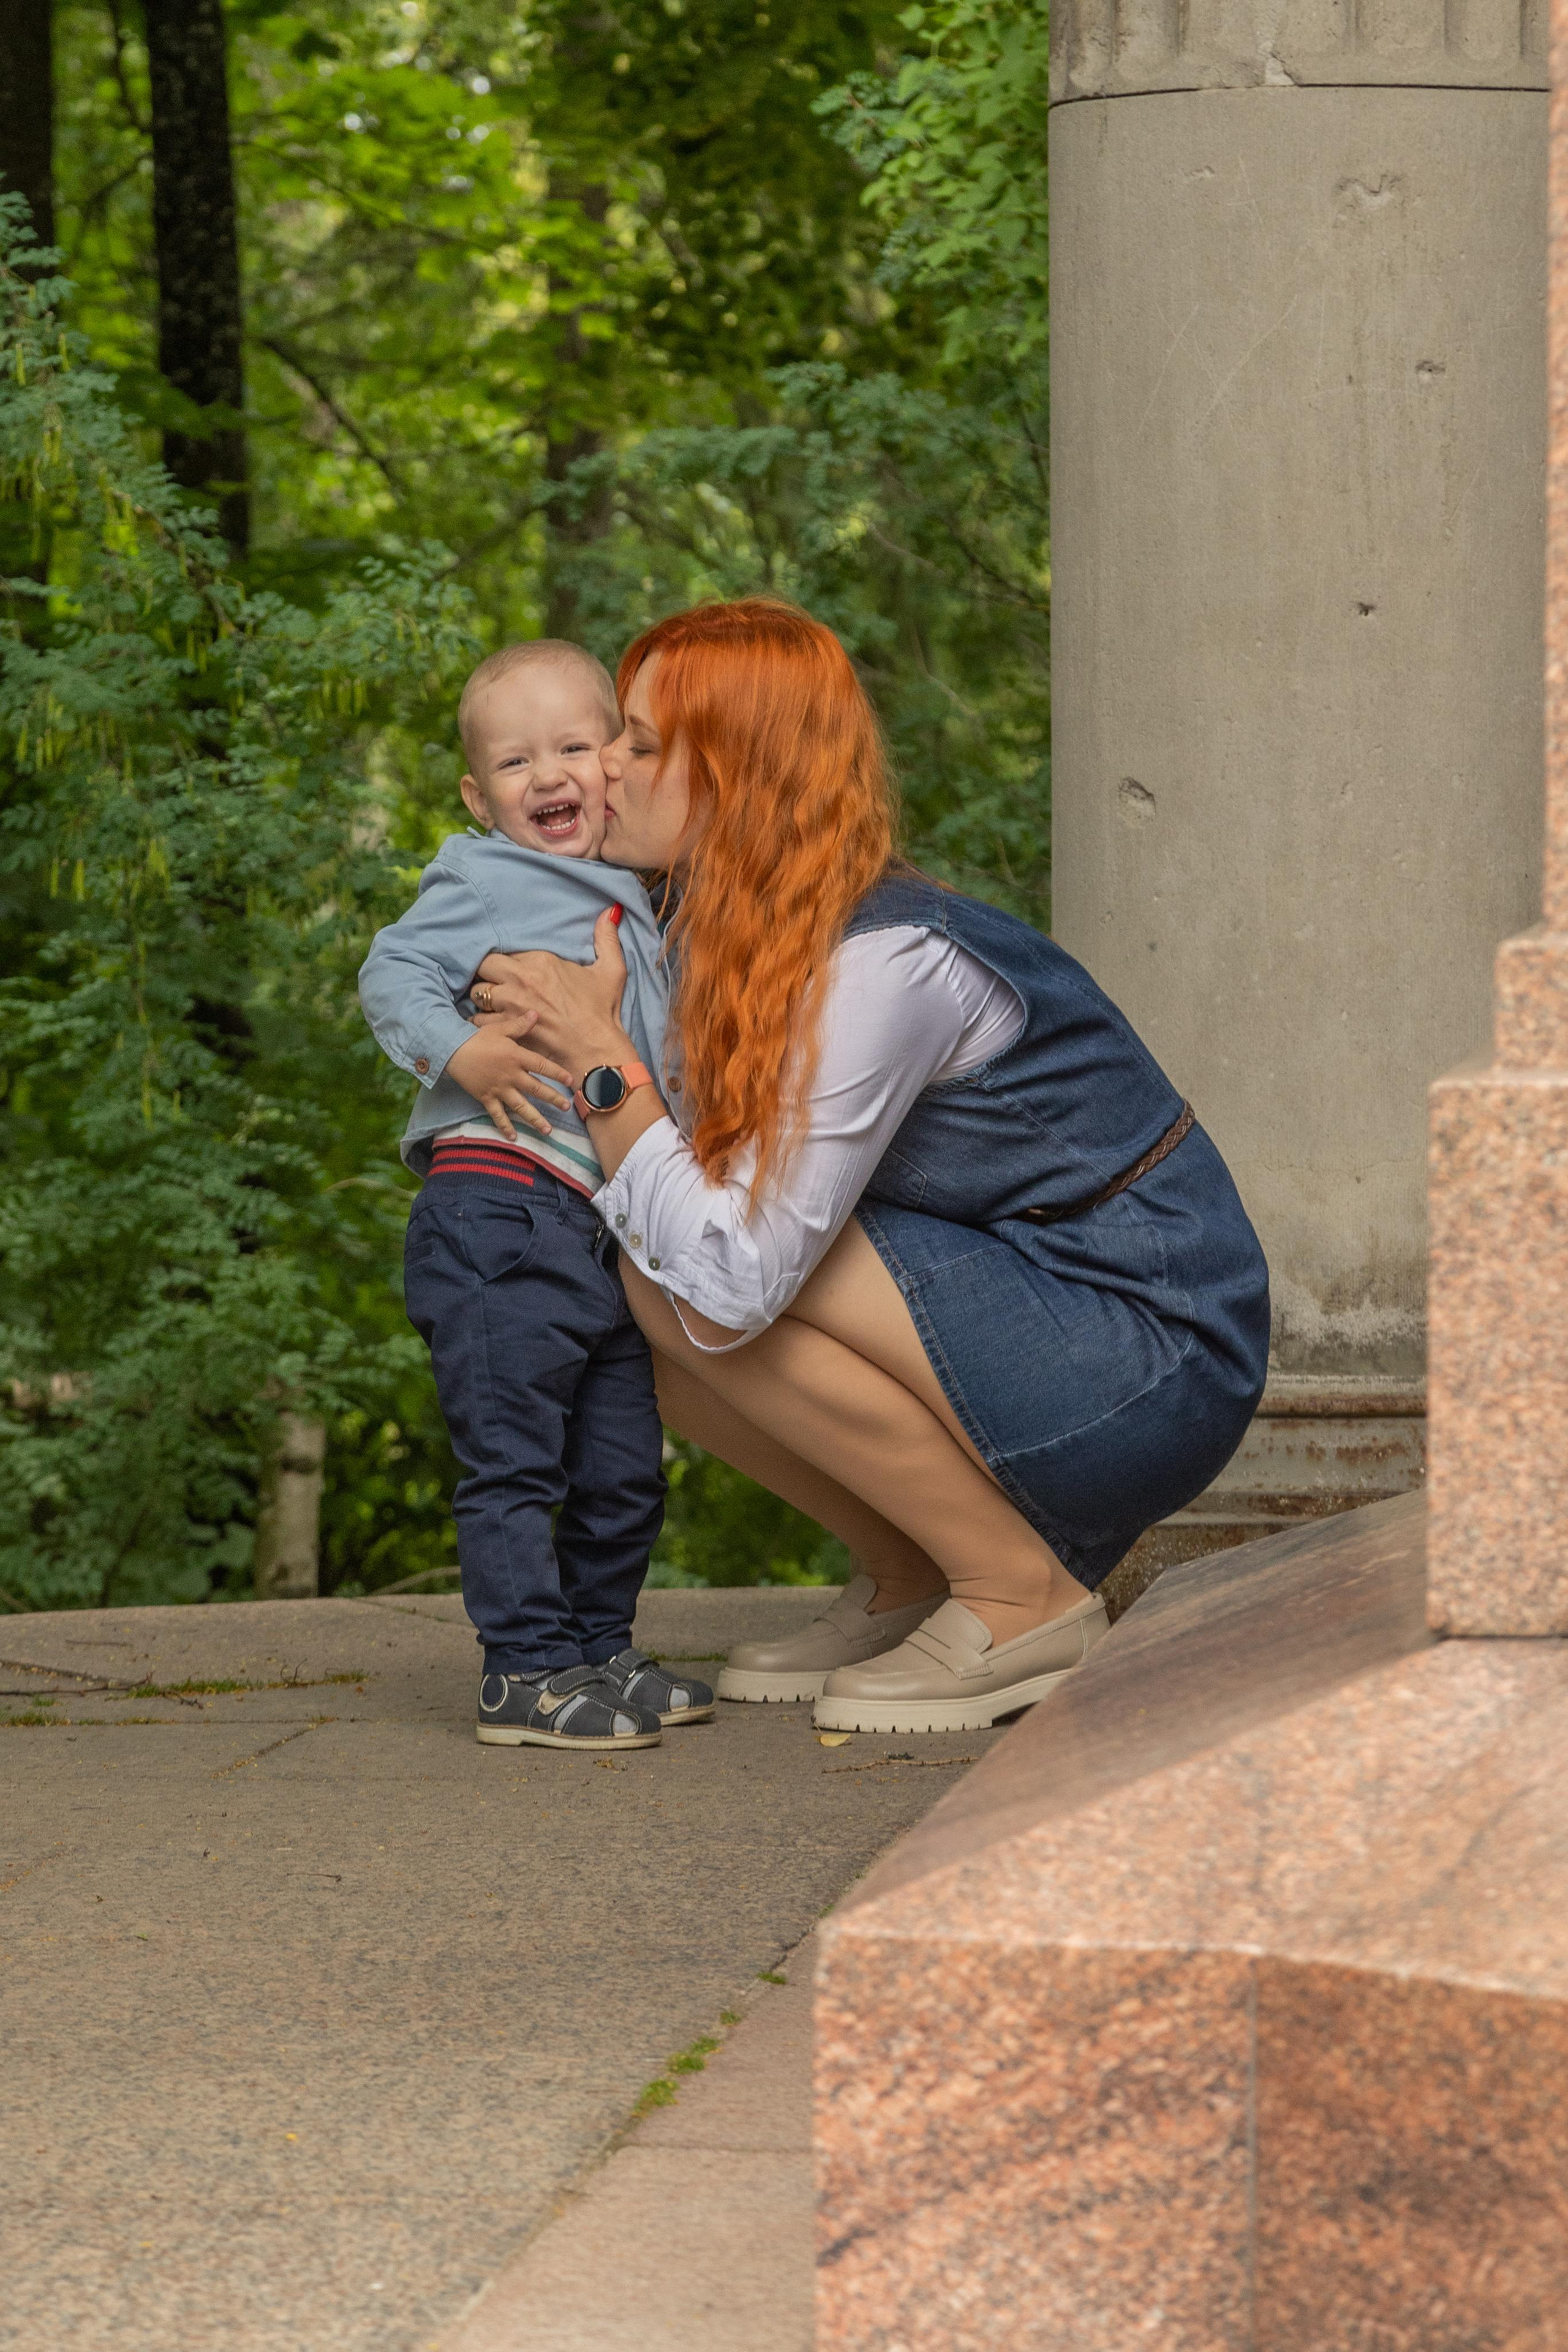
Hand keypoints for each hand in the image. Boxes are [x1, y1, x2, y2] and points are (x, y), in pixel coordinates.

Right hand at [444, 1028, 574, 1142]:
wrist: (452, 1050)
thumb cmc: (477, 1038)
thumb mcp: (499, 1029)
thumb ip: (519, 1025)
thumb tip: (536, 1014)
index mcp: (517, 1057)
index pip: (542, 1066)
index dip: (557, 1073)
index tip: (570, 1081)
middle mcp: (511, 1075)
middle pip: (536, 1089)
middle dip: (553, 1099)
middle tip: (566, 1107)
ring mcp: (499, 1089)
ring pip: (521, 1106)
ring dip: (535, 1119)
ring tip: (548, 1130)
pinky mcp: (486, 1098)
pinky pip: (498, 1115)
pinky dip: (505, 1126)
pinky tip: (513, 1137)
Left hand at [471, 907, 633, 1085]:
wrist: (597, 1051)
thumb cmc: (603, 1012)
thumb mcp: (611, 971)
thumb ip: (607, 939)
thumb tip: (611, 911)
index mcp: (540, 961)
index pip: (505, 951)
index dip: (504, 962)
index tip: (507, 970)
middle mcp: (520, 980)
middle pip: (483, 967)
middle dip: (486, 975)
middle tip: (494, 984)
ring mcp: (510, 1005)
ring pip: (477, 994)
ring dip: (482, 999)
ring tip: (491, 1005)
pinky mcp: (506, 1028)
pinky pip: (478, 1019)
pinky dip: (482, 1021)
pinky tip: (491, 1023)